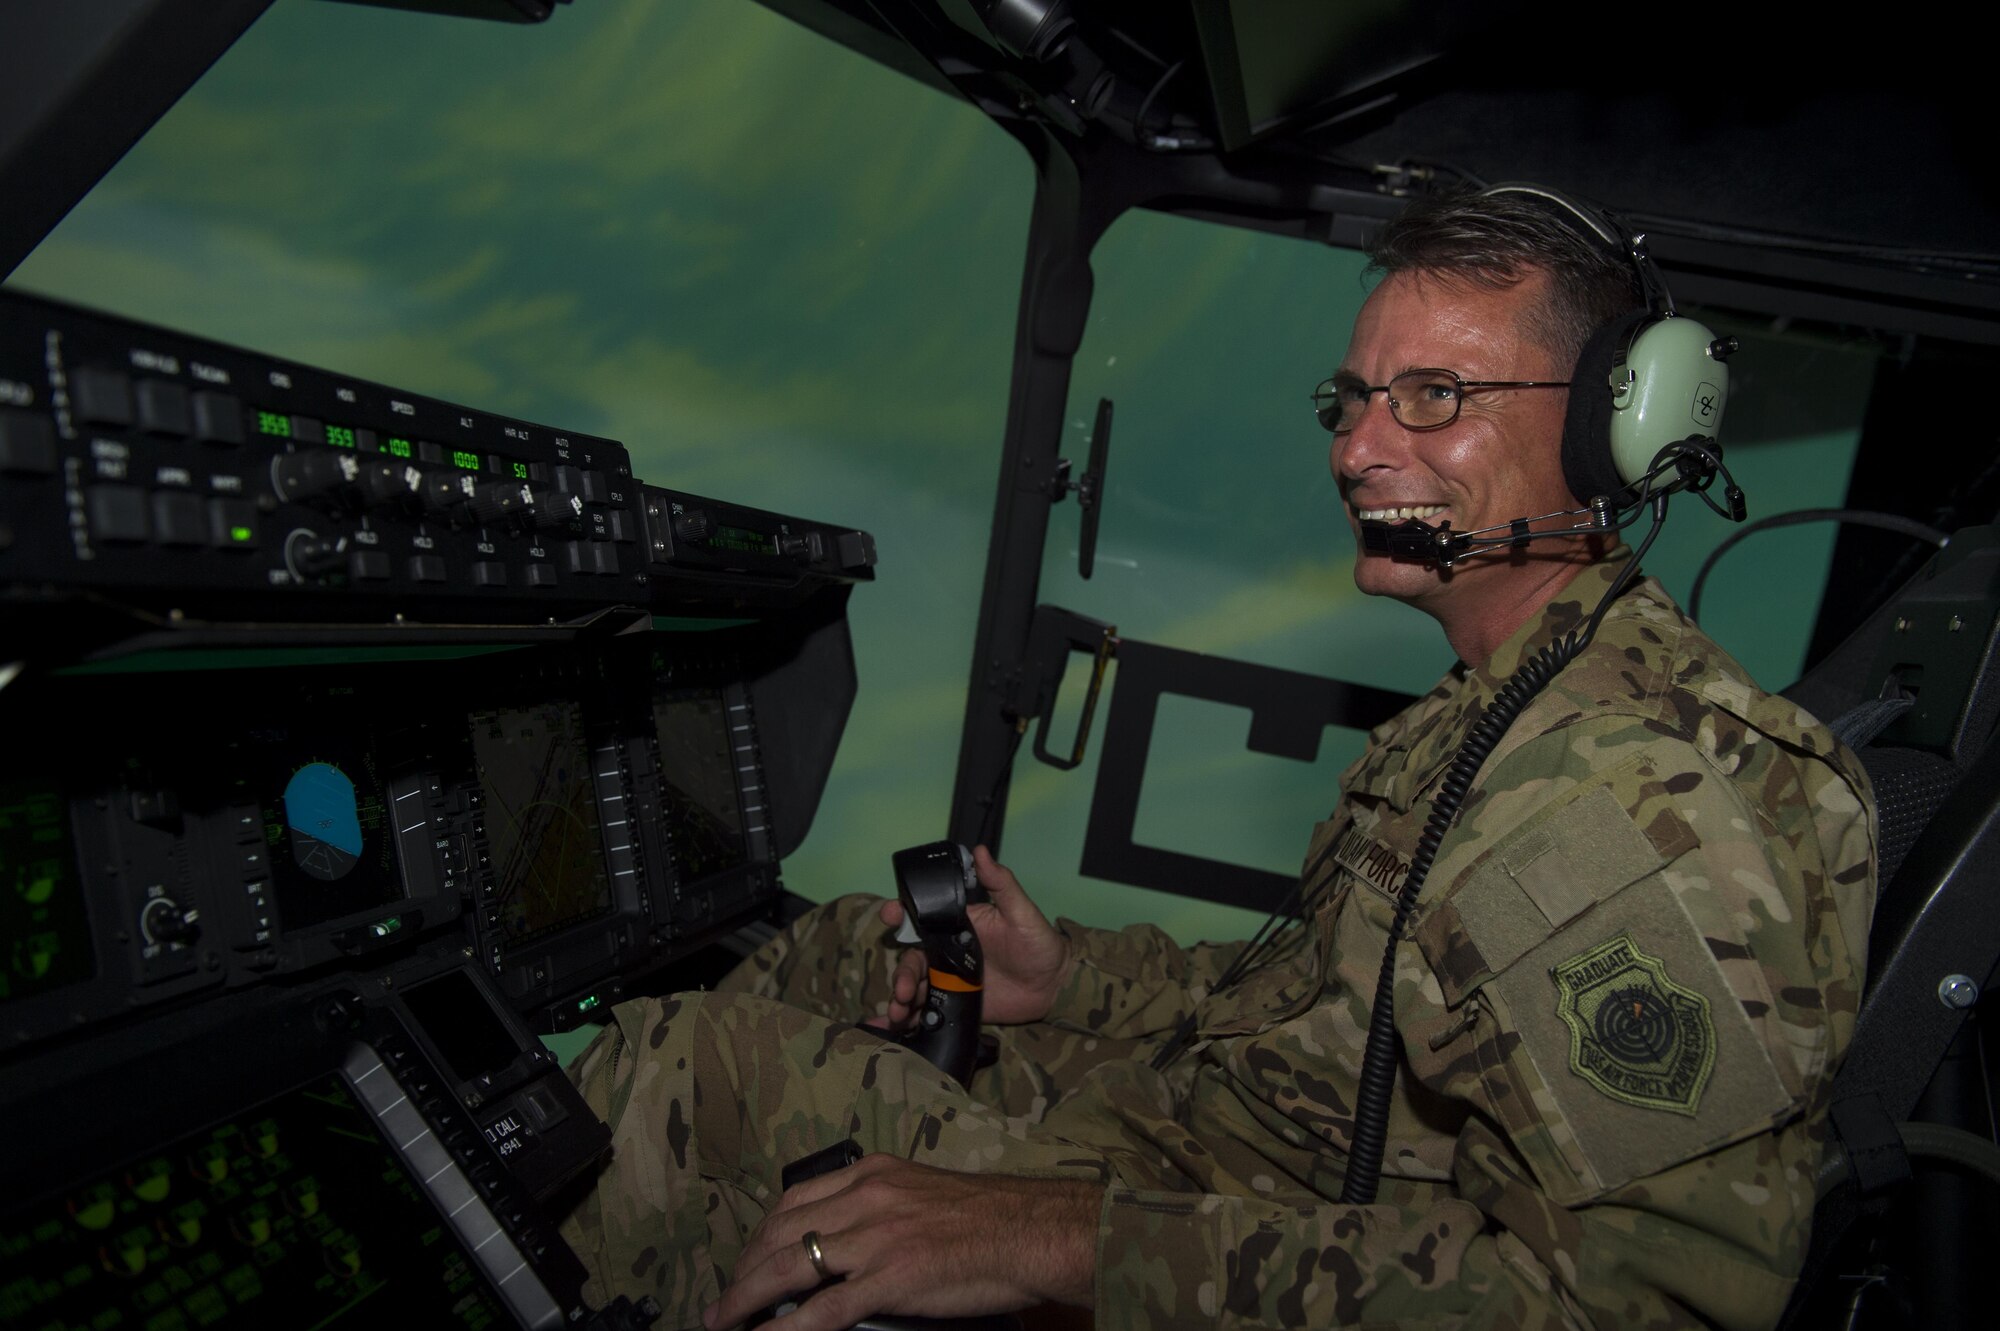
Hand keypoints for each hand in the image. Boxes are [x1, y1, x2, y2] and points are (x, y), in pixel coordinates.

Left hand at [704, 1155, 1098, 1330]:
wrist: (1032, 1231)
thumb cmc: (990, 1217)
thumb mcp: (923, 1192)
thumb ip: (882, 1206)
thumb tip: (849, 1241)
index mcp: (872, 1173)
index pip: (795, 1201)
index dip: (761, 1235)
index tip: (747, 1259)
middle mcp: (865, 1197)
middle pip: (780, 1234)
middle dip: (743, 1270)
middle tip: (724, 1300)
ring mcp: (875, 1239)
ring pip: (789, 1268)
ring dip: (745, 1299)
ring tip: (723, 1321)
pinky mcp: (890, 1278)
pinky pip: (823, 1309)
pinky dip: (785, 1329)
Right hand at [878, 845, 1072, 1028]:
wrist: (1053, 987)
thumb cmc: (1039, 943)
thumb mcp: (1022, 912)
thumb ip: (1001, 883)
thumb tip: (980, 850)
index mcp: (958, 925)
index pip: (922, 917)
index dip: (901, 914)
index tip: (889, 915)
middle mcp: (947, 951)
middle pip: (912, 959)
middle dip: (901, 973)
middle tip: (904, 989)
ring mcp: (949, 979)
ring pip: (914, 986)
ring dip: (901, 998)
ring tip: (901, 1012)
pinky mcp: (954, 1004)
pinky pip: (926, 1010)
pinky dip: (908, 1017)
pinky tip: (897, 1026)